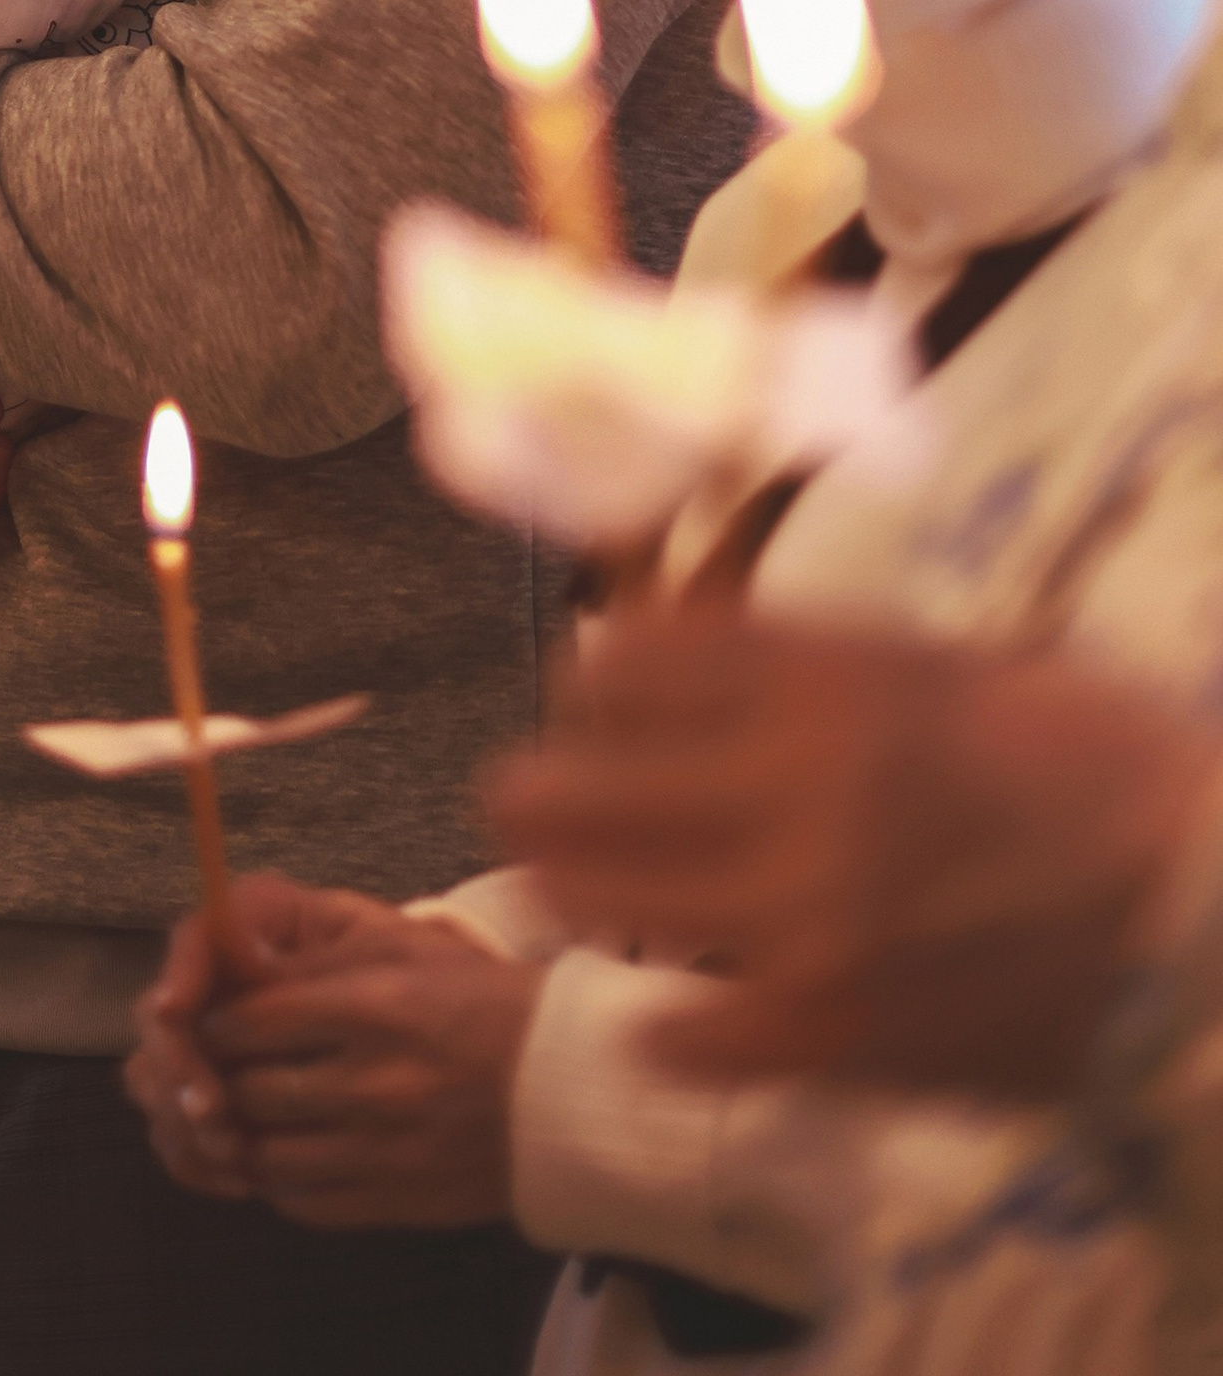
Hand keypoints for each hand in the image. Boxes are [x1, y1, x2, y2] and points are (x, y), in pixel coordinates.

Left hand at [156, 875, 536, 1229]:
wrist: (570, 1086)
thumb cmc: (483, 1002)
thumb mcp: (405, 951)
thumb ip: (320, 963)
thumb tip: (242, 973)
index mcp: (374, 1007)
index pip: (254, 1020)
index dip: (218, 1019)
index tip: (211, 1019)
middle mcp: (373, 1083)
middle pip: (250, 1089)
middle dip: (218, 1076)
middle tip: (210, 1068)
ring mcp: (384, 1152)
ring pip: (267, 1154)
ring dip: (241, 1134)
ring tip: (238, 1114)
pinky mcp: (399, 1203)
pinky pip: (306, 1203)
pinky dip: (280, 1182)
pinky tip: (282, 1157)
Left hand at [489, 604, 1214, 1099]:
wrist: (1204, 902)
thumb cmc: (1099, 759)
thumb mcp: (958, 659)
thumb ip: (816, 655)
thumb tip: (671, 644)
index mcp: (829, 682)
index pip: (631, 664)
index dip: (589, 680)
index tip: (582, 693)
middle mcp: (795, 787)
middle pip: (582, 778)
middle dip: (538, 781)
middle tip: (523, 789)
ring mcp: (809, 915)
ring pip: (608, 894)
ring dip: (564, 882)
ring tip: (552, 879)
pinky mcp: (840, 1031)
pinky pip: (693, 1033)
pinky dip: (660, 1023)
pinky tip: (652, 1013)